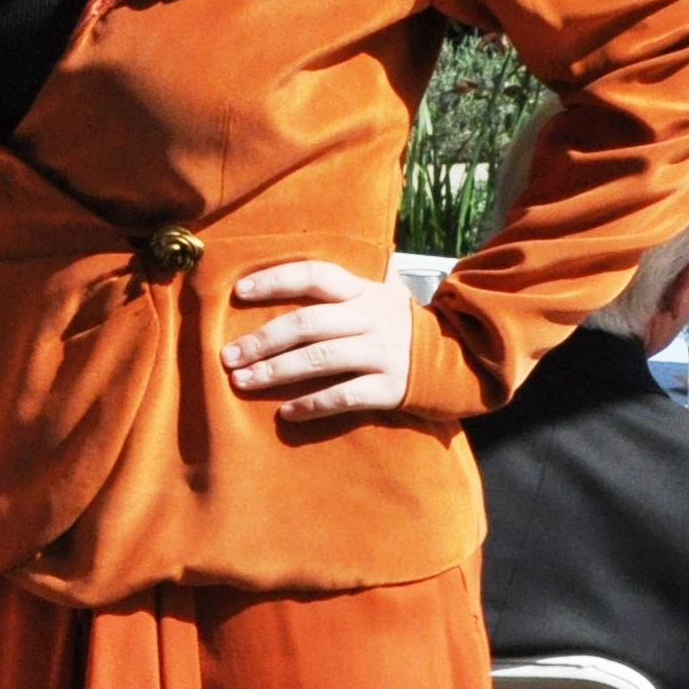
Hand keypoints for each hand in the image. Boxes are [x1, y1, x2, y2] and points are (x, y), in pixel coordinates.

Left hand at [222, 261, 413, 419]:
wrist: (461, 360)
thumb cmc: (401, 329)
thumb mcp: (380, 298)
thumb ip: (340, 291)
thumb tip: (282, 278)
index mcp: (364, 291)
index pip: (315, 275)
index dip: (276, 280)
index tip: (238, 292)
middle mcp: (371, 317)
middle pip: (307, 323)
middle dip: (263, 339)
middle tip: (227, 356)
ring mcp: (382, 353)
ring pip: (320, 359)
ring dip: (276, 372)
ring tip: (242, 382)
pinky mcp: (391, 388)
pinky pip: (344, 396)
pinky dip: (313, 405)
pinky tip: (286, 414)